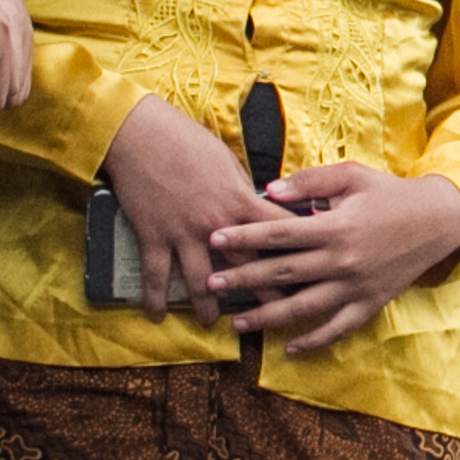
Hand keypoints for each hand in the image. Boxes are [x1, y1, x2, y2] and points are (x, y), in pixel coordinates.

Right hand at [99, 97, 284, 323]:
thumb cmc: (189, 142)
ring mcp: (184, 234)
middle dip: (265, 292)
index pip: (281, 233)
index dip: (301, 252)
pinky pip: (155, 276)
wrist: (143, 136)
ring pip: (201, 281)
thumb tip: (261, 207)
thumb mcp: (229, 163)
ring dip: (208, 305)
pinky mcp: (154, 237)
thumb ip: (244, 192)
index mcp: (241, 202)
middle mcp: (216, 224)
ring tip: (213, 323)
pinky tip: (156, 316)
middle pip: (248, 266)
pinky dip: (154, 299)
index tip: (316, 270)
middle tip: (279, 315)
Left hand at [208, 161, 459, 353]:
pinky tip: (289, 348)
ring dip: (267, 317)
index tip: (214, 238)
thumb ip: (310, 182)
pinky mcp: (370, 303)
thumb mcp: (352, 176)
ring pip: (303, 307)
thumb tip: (268, 190)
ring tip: (237, 321)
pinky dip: (313, 341)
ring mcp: (356, 286)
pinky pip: (338, 329)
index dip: (245, 236)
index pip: (279, 234)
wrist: (439, 219)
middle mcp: (343, 260)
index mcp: (336, 227)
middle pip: (283, 274)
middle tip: (211, 283)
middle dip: (243, 279)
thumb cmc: (390, 193)